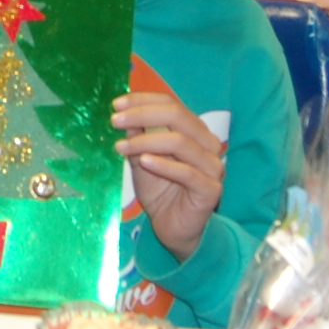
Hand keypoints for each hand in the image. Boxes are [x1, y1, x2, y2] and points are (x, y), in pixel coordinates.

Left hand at [114, 89, 224, 259]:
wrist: (173, 227)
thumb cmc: (160, 190)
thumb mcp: (142, 159)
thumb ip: (138, 137)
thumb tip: (125, 113)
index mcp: (194, 131)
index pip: (171, 104)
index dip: (143, 100)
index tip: (116, 105)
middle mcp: (208, 143)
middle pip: (178, 116)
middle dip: (142, 114)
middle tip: (115, 120)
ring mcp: (213, 166)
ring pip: (180, 142)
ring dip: (146, 141)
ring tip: (121, 147)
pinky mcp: (211, 189)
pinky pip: (187, 172)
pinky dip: (163, 164)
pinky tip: (142, 161)